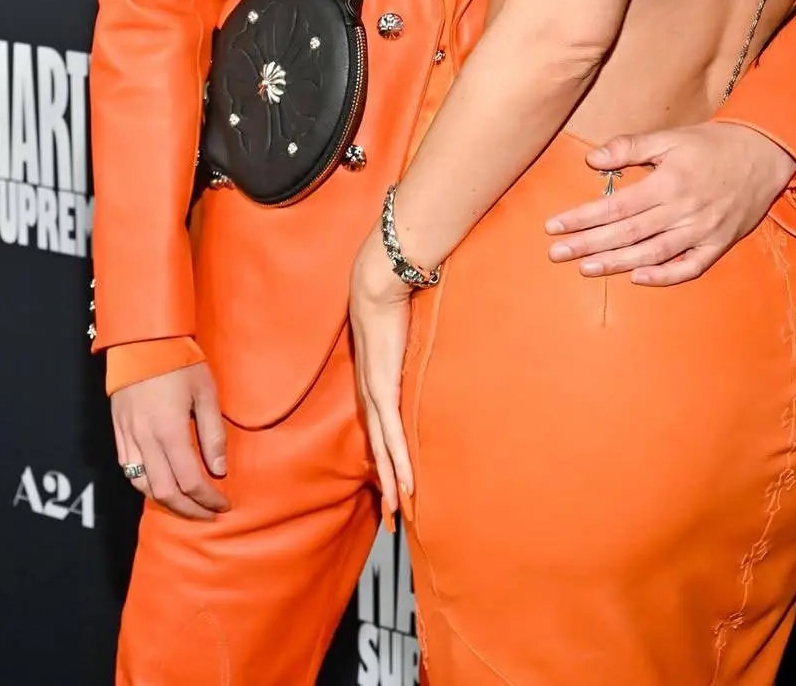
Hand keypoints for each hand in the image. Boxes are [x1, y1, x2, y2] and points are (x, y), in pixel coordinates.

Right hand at [111, 362, 229, 519]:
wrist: (141, 341)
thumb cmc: (179, 361)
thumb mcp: (206, 393)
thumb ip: (213, 434)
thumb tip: (219, 470)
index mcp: (169, 432)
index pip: (190, 481)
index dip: (208, 498)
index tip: (224, 504)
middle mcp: (145, 441)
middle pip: (165, 492)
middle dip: (189, 509)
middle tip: (209, 513)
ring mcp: (128, 438)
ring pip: (143, 486)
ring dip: (166, 502)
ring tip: (188, 505)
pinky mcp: (118, 433)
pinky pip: (129, 470)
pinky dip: (146, 486)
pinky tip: (161, 486)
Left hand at [349, 231, 415, 520]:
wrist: (378, 284)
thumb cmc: (393, 298)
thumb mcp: (405, 329)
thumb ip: (411, 342)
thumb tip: (425, 341)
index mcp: (373, 379)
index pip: (378, 425)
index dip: (384, 453)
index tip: (391, 475)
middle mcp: (370, 392)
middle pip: (377, 445)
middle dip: (384, 479)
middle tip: (391, 510)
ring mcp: (375, 394)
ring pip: (383, 448)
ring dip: (391, 480)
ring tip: (396, 508)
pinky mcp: (383, 390)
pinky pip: (392, 435)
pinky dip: (399, 462)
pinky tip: (406, 484)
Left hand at [545, 121, 795, 284]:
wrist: (764, 153)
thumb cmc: (712, 144)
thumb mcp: (670, 137)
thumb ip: (631, 147)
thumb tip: (591, 159)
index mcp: (668, 182)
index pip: (615, 205)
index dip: (582, 218)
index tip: (554, 226)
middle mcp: (683, 210)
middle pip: (627, 233)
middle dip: (588, 244)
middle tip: (555, 253)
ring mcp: (702, 231)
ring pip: (653, 254)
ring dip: (616, 263)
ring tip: (585, 268)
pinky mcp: (718, 244)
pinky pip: (689, 267)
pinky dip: (664, 276)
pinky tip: (638, 278)